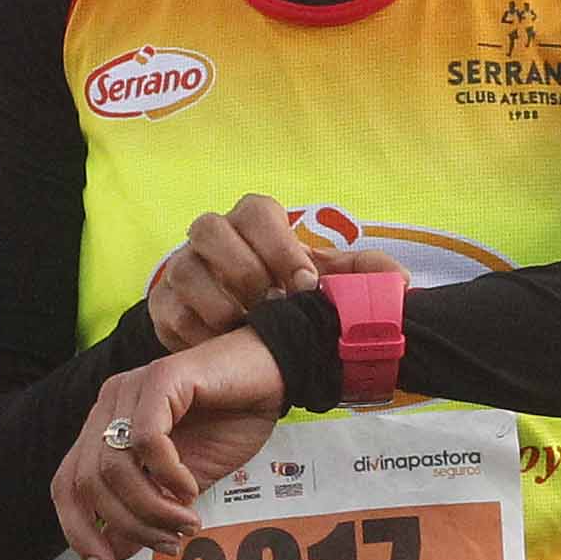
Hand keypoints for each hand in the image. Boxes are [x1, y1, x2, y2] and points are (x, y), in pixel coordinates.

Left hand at [53, 330, 286, 559]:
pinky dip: (168, 474)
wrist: (273, 374)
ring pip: (113, 467)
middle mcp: (107, 405)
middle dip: (127, 525)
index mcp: (104, 427)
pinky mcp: (160, 377)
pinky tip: (191, 487)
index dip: (79, 530)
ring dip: (151, 507)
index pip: (66, 485)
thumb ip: (148, 509)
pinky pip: (147, 440)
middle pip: (87, 483)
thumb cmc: (230, 423)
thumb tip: (115, 555)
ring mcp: (129, 388)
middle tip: (167, 544)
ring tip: (185, 521)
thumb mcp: (182, 483)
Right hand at [146, 193, 404, 351]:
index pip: (255, 210)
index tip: (306, 285)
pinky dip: (198, 335)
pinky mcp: (162, 306)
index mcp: (252, 222)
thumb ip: (363, 278)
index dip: (280, 246)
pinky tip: (223, 349)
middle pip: (209, 228)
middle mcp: (211, 236)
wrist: (245, 336)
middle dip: (244, 270)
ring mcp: (181, 270)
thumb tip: (399, 283)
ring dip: (219, 305)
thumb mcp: (327, 287)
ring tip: (247, 331)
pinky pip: (170, 315)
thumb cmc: (290, 300)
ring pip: (183, 271)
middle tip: (271, 306)